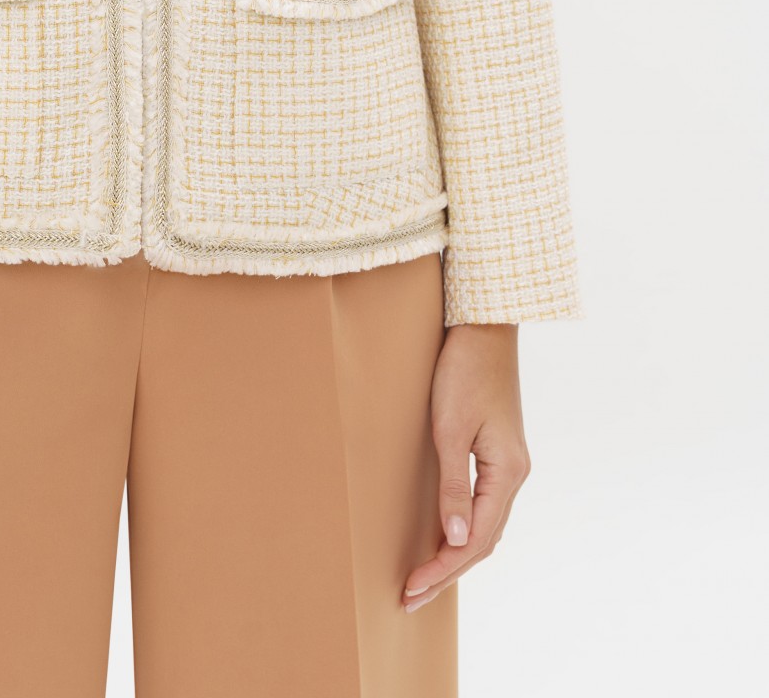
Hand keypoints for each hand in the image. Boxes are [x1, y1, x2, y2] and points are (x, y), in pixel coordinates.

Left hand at [402, 322, 530, 611]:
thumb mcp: (451, 428)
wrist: (484, 326)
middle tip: (410, 597)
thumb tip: (453, 538)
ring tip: (423, 579)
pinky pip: (483, 505)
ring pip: (485, 526)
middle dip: (447, 572)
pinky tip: (444, 537)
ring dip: (455, 555)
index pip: (475, 540)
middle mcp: (515, 474)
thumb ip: (453, 485)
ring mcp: (509, 464)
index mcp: (507, 473)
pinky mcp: (498, 452)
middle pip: (483, 540)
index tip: (411, 589)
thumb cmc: (465, 370)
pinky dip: (463, 529)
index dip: (443, 569)